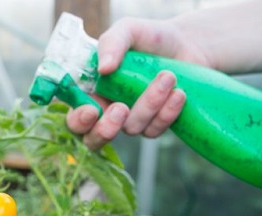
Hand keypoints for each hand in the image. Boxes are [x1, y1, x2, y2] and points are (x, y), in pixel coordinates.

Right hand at [67, 17, 210, 148]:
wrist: (185, 44)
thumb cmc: (149, 37)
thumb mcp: (127, 30)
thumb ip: (111, 44)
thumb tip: (104, 69)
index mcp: (92, 91)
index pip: (75, 117)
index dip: (79, 120)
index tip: (92, 110)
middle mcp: (107, 110)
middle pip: (94, 139)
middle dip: (105, 130)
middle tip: (121, 108)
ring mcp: (130, 121)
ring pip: (132, 128)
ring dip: (149, 103)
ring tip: (168, 76)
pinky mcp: (154, 126)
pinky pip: (155, 129)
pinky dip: (168, 112)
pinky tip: (179, 93)